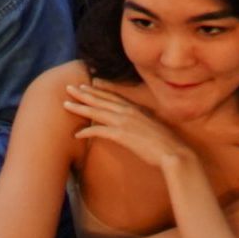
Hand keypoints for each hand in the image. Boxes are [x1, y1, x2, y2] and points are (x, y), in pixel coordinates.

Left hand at [64, 81, 194, 175]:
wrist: (172, 152)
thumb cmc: (164, 142)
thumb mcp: (151, 125)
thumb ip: (140, 121)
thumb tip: (131, 123)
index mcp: (135, 108)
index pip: (112, 96)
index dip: (97, 90)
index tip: (85, 85)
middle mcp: (128, 112)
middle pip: (101, 100)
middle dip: (84, 93)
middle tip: (69, 87)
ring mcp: (124, 122)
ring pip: (97, 112)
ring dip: (80, 108)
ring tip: (66, 104)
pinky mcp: (122, 135)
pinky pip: (100, 131)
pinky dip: (87, 132)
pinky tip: (76, 134)